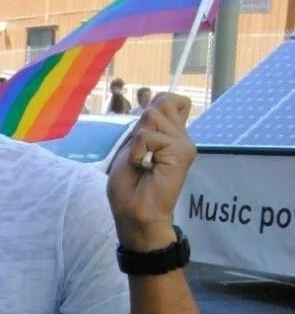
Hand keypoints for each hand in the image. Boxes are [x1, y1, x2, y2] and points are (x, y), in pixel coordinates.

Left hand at [108, 93, 196, 250]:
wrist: (135, 214)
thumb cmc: (130, 188)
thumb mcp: (131, 149)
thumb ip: (145, 127)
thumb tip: (155, 105)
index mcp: (170, 135)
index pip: (167, 100)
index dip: (151, 110)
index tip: (142, 139)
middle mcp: (181, 136)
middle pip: (160, 104)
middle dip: (141, 128)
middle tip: (141, 156)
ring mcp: (183, 143)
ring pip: (153, 116)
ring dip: (138, 142)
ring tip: (143, 163)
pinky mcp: (181, 151)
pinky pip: (147, 136)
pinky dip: (137, 151)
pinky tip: (145, 168)